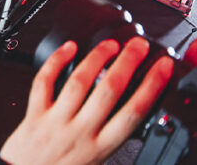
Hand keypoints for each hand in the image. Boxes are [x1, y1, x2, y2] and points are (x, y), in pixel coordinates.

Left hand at [0, 36, 173, 164]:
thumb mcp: (97, 163)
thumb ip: (111, 141)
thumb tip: (130, 118)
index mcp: (101, 147)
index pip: (134, 113)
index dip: (152, 87)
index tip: (163, 67)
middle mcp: (81, 132)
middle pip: (109, 91)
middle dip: (128, 63)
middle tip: (139, 46)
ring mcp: (56, 121)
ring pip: (79, 82)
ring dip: (97, 58)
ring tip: (111, 43)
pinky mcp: (34, 114)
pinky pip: (44, 82)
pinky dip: (56, 61)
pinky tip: (69, 47)